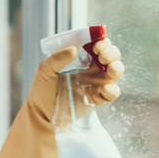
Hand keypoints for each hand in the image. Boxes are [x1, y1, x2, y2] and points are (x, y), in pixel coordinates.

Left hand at [0, 39, 123, 157]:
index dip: (102, 42)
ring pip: (115, 72)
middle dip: (112, 53)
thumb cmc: (41, 91)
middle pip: (111, 56)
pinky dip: (113, 90)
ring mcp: (96, 84)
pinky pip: (112, 93)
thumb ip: (57, 59)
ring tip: (109, 68)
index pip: (97, 45)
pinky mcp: (98, 99)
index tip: (97, 43)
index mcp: (80, 59)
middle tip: (102, 55)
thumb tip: (73, 49)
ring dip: (116, 67)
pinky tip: (105, 89)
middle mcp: (91, 69)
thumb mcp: (44, 71)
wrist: (42, 115)